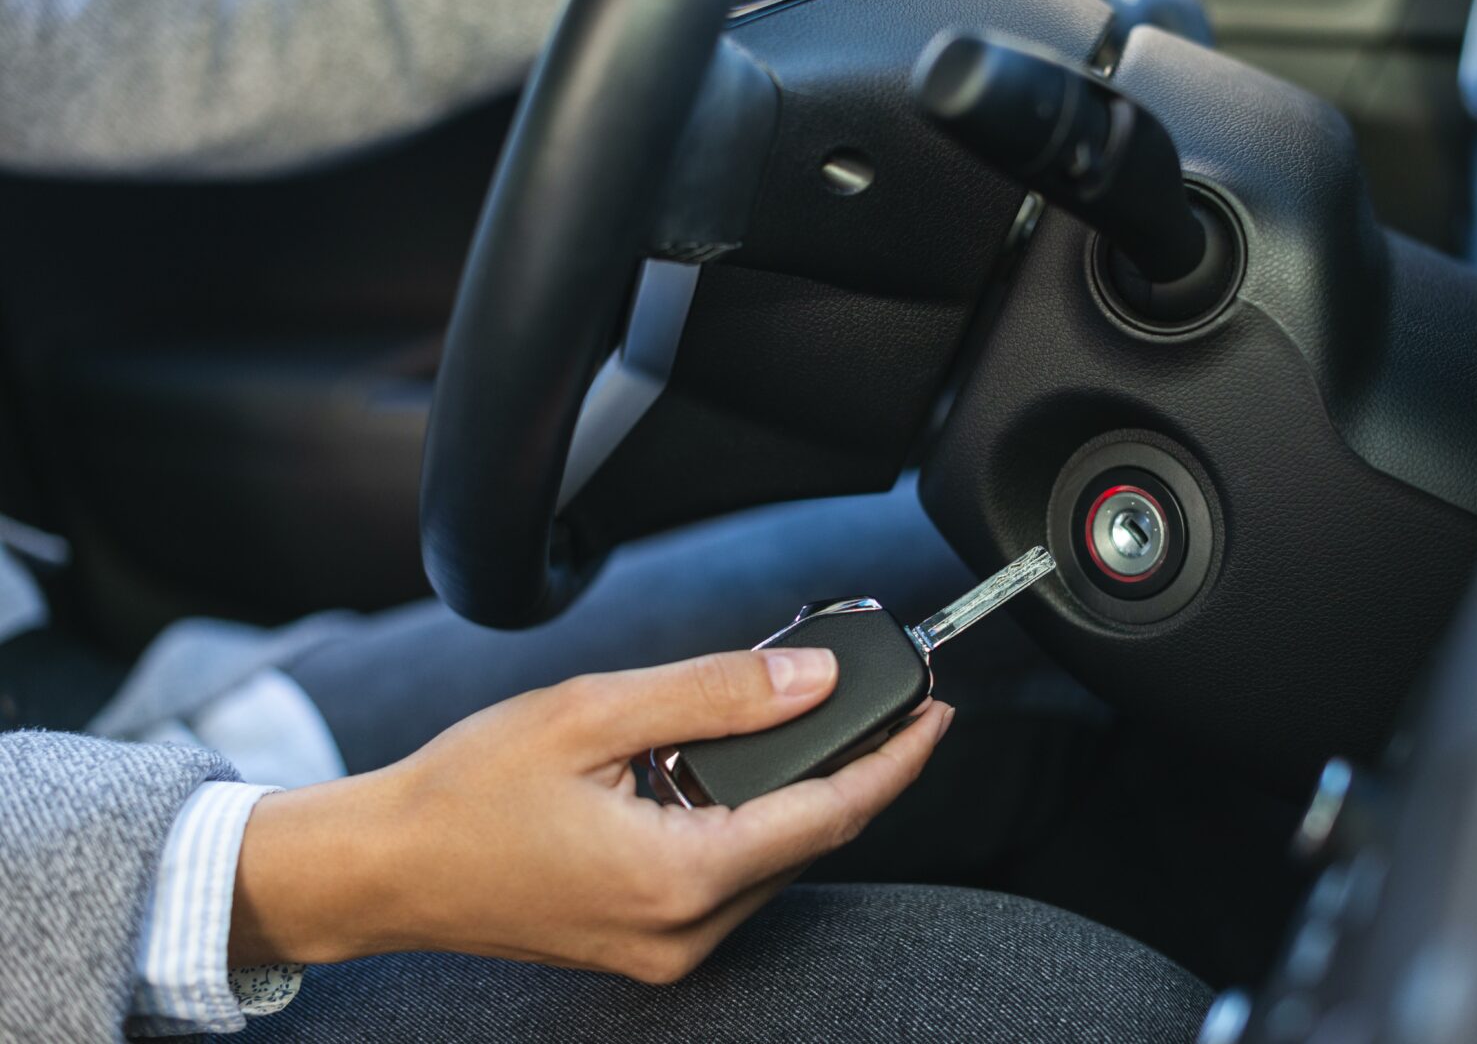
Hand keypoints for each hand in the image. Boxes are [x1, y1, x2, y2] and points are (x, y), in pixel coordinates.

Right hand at [228, 649, 952, 981]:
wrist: (385, 868)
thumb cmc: (468, 790)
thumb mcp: (594, 713)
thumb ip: (716, 694)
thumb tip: (814, 679)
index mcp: (681, 876)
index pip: (831, 814)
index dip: (895, 759)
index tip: (938, 714)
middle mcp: (685, 933)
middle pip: (808, 840)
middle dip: (849, 767)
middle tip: (872, 698)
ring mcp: (663, 951)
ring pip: (772, 861)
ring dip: (794, 795)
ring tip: (798, 722)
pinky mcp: (643, 946)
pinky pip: (729, 880)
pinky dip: (747, 824)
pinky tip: (730, 774)